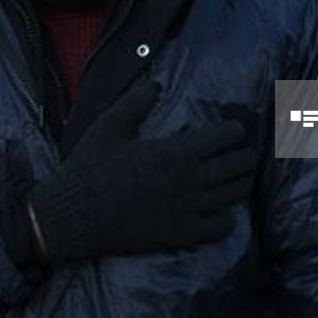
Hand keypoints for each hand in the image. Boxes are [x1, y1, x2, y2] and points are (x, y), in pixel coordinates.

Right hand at [27, 79, 255, 263]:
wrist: (73, 215)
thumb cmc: (89, 167)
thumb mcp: (109, 126)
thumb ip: (135, 102)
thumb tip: (154, 83)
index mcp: (176, 152)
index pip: (224, 137)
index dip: (235, 131)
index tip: (234, 130)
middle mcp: (190, 180)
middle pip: (237, 165)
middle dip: (245, 155)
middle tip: (242, 152)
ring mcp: (188, 209)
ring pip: (234, 194)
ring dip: (241, 182)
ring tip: (239, 177)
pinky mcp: (181, 234)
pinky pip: (221, 227)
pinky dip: (228, 217)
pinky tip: (221, 210)